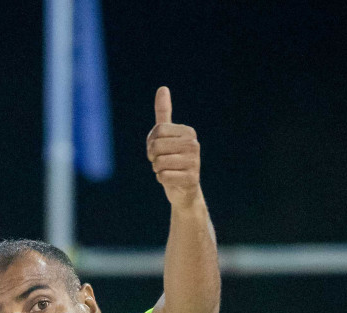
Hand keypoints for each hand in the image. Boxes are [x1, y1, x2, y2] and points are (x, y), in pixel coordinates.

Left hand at [146, 86, 200, 207]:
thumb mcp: (167, 135)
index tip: (159, 149)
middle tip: (162, 162)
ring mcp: (194, 162)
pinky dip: (162, 180)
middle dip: (153, 157)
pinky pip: (163, 176)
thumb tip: (163, 88)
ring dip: (157, 169)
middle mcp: (194, 145)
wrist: (184, 190)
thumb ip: (164, 113)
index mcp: (188, 132)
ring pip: (158, 162)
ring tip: (168, 170)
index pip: (158, 130)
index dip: (151, 142)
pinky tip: (172, 180)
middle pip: (156, 146)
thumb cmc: (172, 160)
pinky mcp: (191, 179)